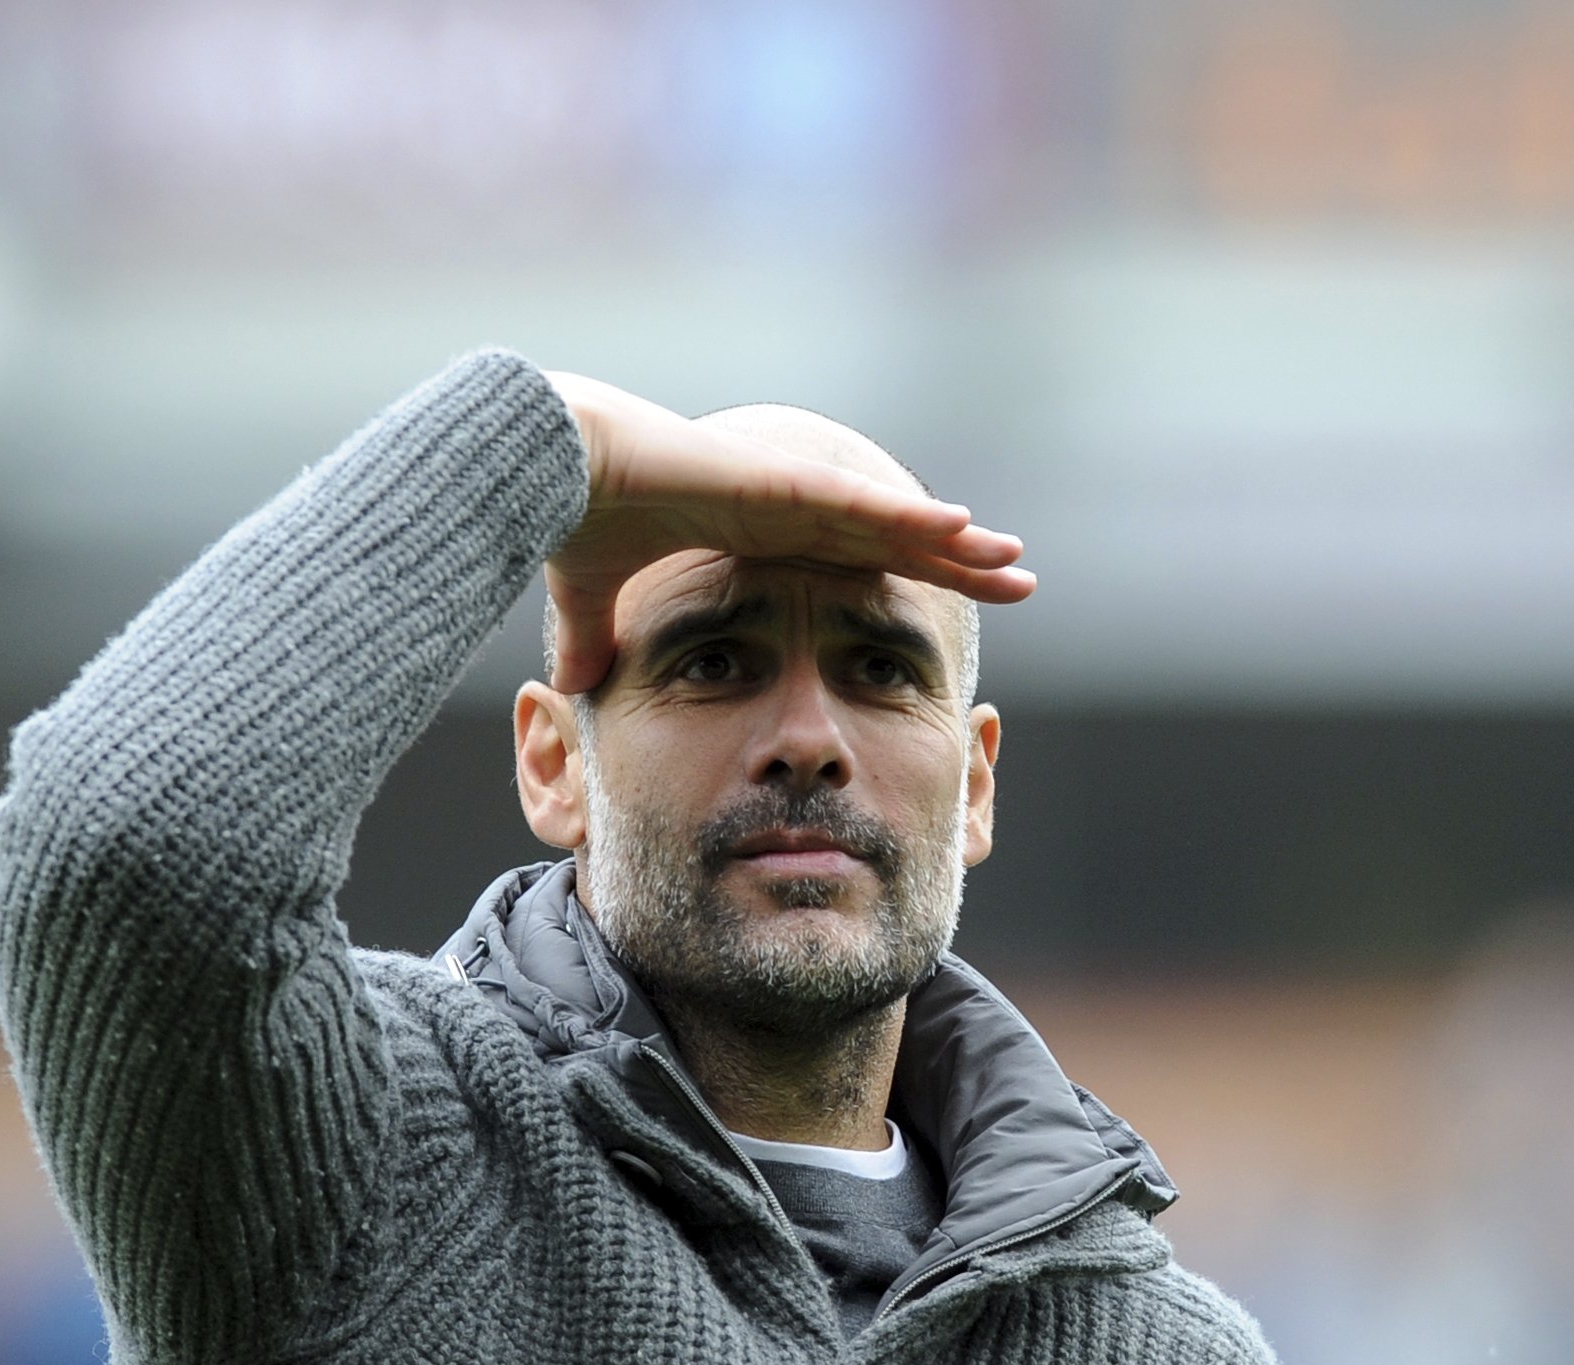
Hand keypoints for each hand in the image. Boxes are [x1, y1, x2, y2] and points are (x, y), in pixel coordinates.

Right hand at [541, 372, 1033, 694]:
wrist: (553, 466)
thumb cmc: (575, 519)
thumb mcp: (591, 599)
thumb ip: (591, 637)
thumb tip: (568, 687)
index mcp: (761, 534)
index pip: (857, 561)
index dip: (911, 576)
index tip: (957, 596)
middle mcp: (789, 511)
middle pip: (898, 540)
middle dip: (960, 561)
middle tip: (1020, 579)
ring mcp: (791, 493)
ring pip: (895, 520)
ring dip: (956, 540)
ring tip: (1014, 557)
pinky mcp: (780, 482)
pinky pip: (859, 504)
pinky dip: (911, 515)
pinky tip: (962, 526)